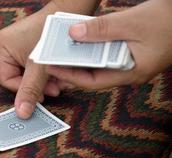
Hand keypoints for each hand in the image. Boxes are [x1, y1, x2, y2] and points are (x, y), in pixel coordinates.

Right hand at [0, 0, 100, 118]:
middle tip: (53, 88)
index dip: (23, 89)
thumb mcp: (39, 66)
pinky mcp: (32, 46)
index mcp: (2, 47)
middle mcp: (8, 46)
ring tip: (59, 80)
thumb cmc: (52, 34)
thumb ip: (30, 90)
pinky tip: (59, 72)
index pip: (6, 79)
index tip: (41, 94)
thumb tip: (21, 113)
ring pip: (29, 74)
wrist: (71, 13)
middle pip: (19, 77)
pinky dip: (48, 72)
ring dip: (45, 80)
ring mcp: (20, 46)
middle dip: (37, 85)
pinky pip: (36, 67)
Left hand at [47, 0, 171, 89]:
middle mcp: (128, 73)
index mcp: (130, 73)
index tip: (51, 67)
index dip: (69, 75)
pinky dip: (93, 49)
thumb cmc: (167, 21)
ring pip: (99, 65)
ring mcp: (130, 64)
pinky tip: (83, 41)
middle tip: (53, 59)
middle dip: (72, 68)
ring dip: (81, 58)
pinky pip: (106, 56)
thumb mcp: (132, 23)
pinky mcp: (131, 54)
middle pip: (93, 75)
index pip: (92, 81)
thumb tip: (74, 33)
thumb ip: (102, 29)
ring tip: (63, 50)